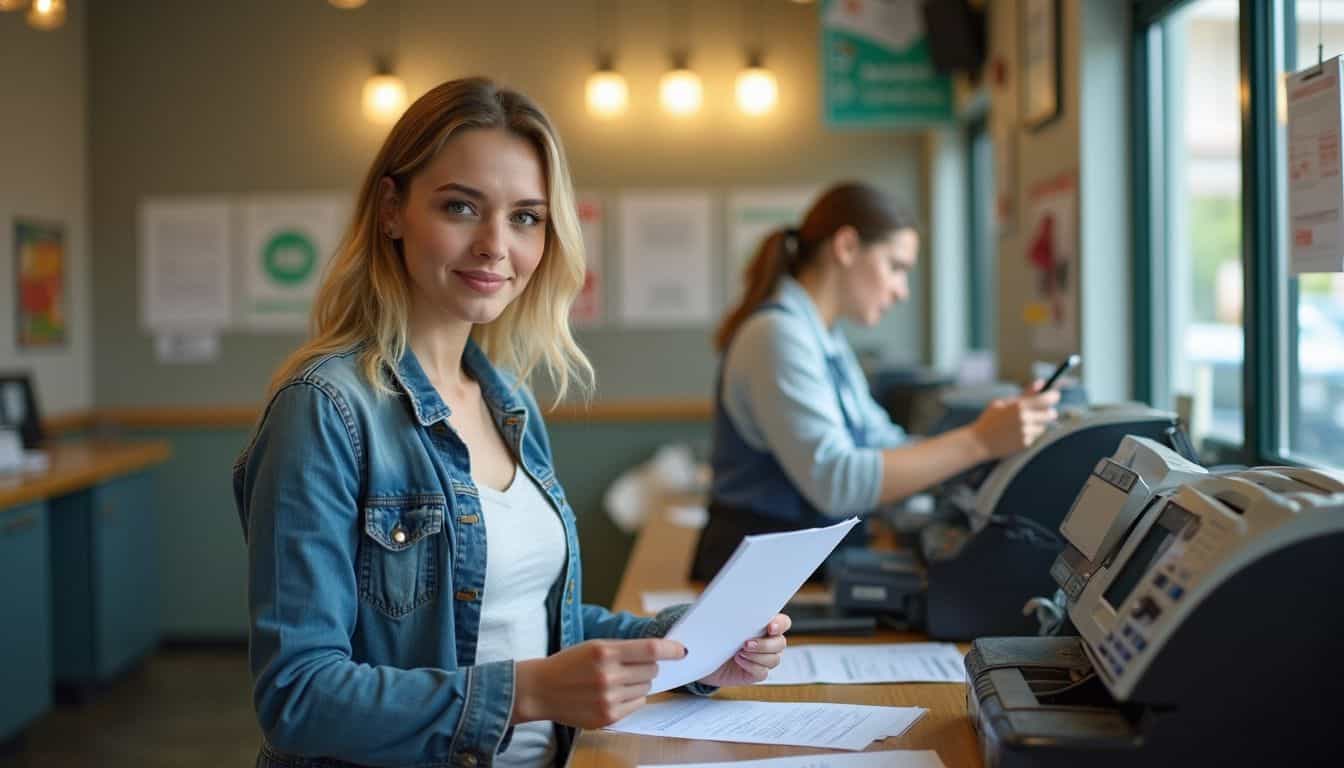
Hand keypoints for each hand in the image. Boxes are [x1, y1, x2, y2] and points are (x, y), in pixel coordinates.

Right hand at [513, 638, 685, 728]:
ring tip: (617, 680)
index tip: (682, 650)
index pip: (650, 649)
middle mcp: (608, 676)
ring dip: (639, 683)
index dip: (671, 649)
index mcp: (604, 652)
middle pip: (652, 670)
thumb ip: (624, 649)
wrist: (541, 690)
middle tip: (632, 666)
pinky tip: (614, 694)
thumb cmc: (569, 664)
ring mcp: (608, 699)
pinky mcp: (607, 716)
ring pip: (646, 689)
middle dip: (649, 667)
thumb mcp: (594, 646)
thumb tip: (658, 653)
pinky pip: (637, 704)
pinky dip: (632, 698)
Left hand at [696, 613, 790, 687]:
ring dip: (756, 656)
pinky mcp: (757, 673)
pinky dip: (751, 666)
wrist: (708, 657)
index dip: (781, 624)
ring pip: (774, 659)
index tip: (770, 627)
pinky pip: (762, 672)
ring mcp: (764, 658)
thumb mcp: (724, 620)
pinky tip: (739, 660)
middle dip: (765, 644)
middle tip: (746, 643)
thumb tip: (730, 600)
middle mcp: (769, 642)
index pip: (784, 622)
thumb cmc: (718, 634)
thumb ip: (734, 611)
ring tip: (739, 652)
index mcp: (766, 625)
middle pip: (780, 643)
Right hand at [970, 379, 1059, 458]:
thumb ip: (1025, 393)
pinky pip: (1037, 436)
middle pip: (1051, 414)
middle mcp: (1025, 419)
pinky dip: (1032, 434)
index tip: (1054, 394)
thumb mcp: (1003, 402)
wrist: (979, 443)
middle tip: (1041, 410)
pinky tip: (1018, 434)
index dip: (1053, 396)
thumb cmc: (990, 420)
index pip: (1047, 399)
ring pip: (1044, 426)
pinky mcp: (1026, 444)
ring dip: (1039, 424)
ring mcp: (1027, 433)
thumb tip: (1041, 382)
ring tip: (1023, 424)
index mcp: (1019, 406)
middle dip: (1048, 411)